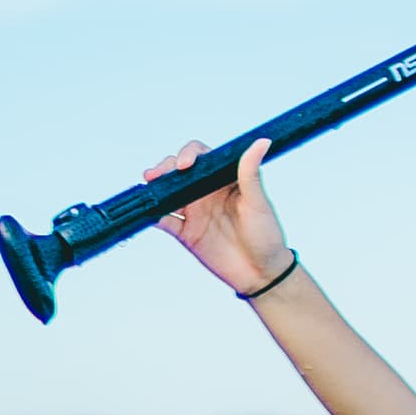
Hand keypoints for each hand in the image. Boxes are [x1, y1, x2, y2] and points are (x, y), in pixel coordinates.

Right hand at [162, 146, 287, 296]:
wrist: (262, 273)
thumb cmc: (267, 235)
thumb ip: (251, 173)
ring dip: (156, 189)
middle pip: (179, 173)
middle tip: (155, 174)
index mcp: (224, 180)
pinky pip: (165, 221)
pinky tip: (150, 213)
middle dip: (164, 169)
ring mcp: (195, 212)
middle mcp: (207, 193)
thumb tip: (261, 141)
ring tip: (148, 188)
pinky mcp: (186, 233)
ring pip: (169, 194)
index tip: (184, 165)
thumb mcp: (258, 202)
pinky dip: (154, 216)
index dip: (189, 155)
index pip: (201, 157)